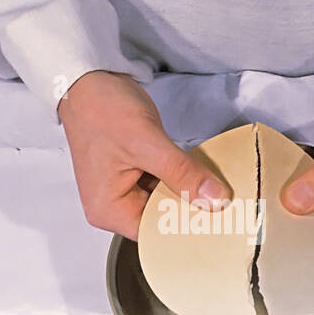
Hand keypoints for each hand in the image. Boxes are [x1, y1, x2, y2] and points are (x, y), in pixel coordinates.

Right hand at [58, 70, 229, 240]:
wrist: (88, 80)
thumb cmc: (101, 109)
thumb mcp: (147, 143)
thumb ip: (182, 174)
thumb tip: (215, 200)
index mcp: (108, 210)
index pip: (156, 234)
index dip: (187, 228)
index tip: (220, 221)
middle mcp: (113, 206)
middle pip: (162, 219)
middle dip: (191, 208)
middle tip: (225, 202)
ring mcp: (124, 189)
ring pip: (167, 200)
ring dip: (188, 190)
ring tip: (216, 186)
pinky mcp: (134, 174)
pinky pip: (164, 184)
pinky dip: (181, 177)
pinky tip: (200, 172)